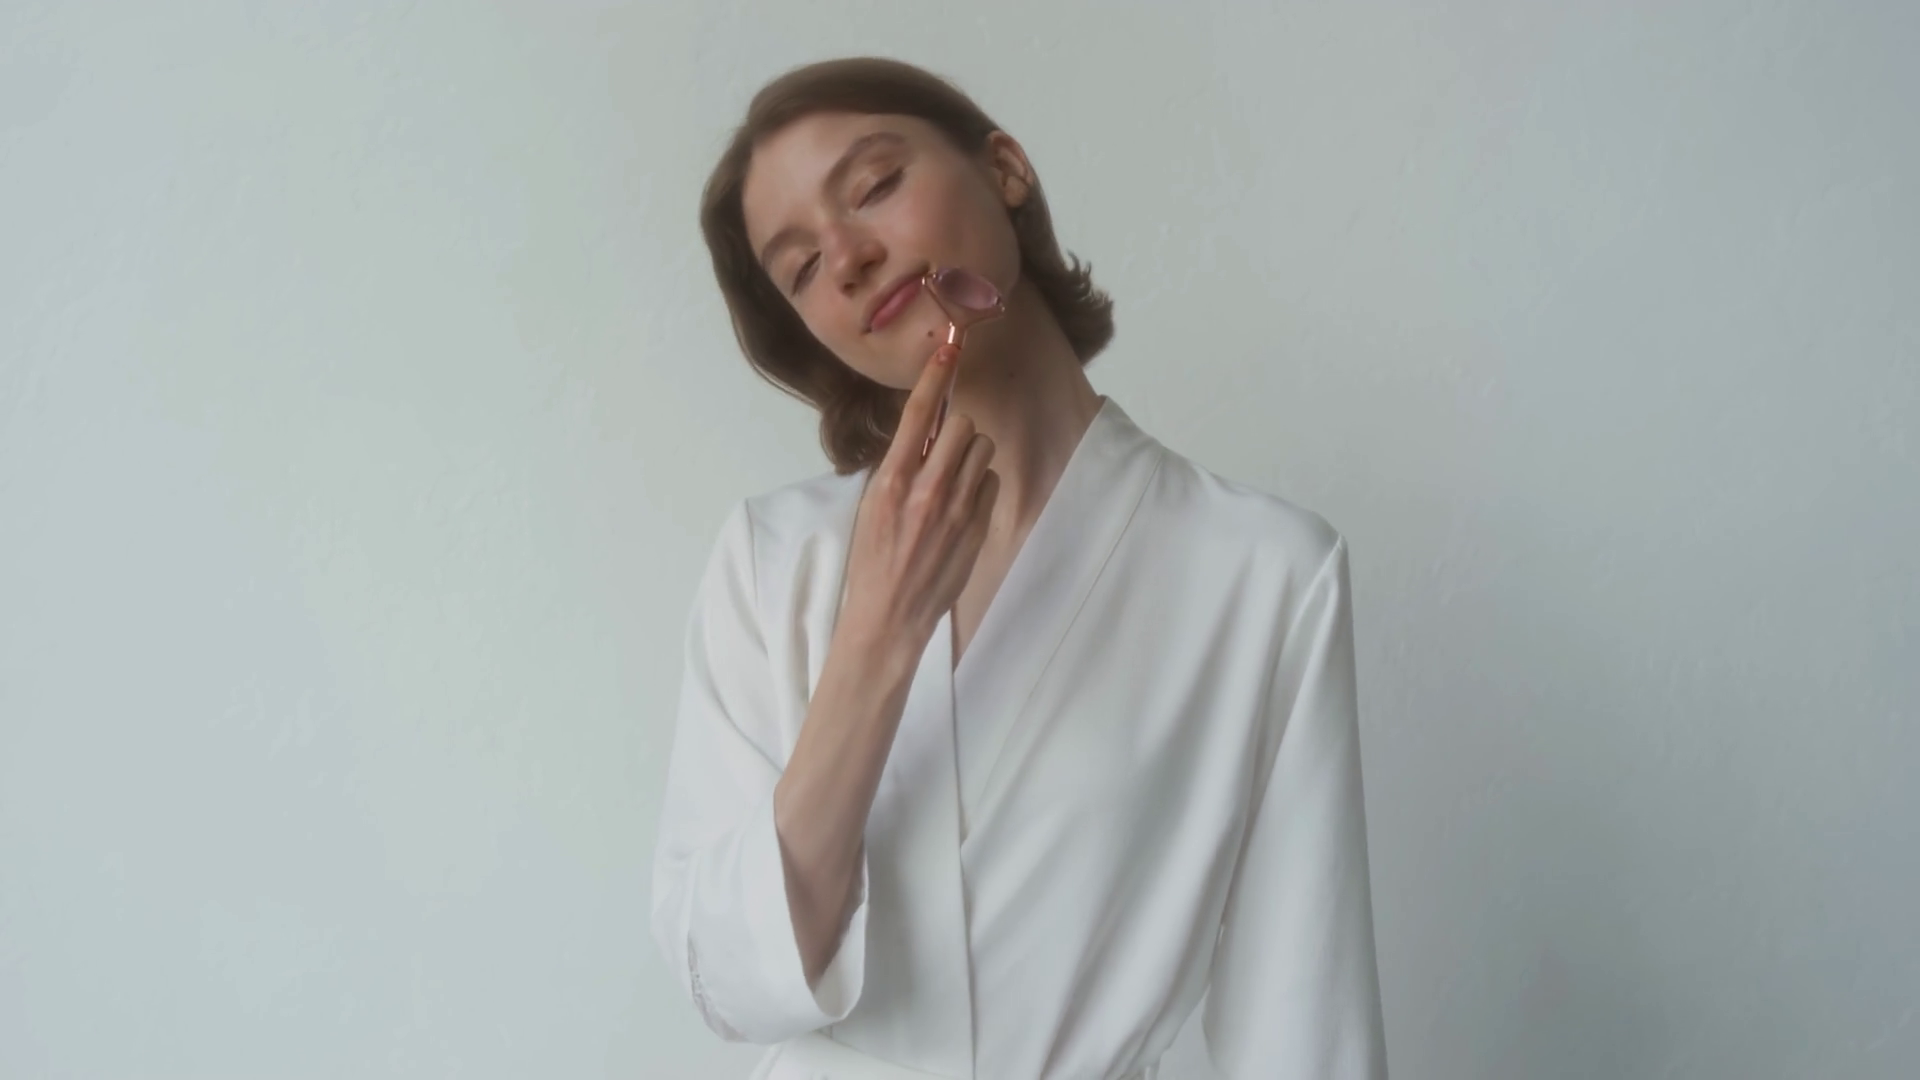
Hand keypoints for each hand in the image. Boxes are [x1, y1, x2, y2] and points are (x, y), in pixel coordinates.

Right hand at [839, 344, 999, 650]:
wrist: (890, 615)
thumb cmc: (873, 561)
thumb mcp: (872, 506)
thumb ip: (898, 468)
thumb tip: (921, 435)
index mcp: (892, 480)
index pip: (918, 415)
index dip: (934, 378)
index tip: (947, 352)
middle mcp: (928, 489)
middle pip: (963, 426)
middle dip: (957, 431)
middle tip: (945, 449)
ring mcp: (958, 509)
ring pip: (983, 451)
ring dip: (971, 456)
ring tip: (953, 479)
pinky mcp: (977, 527)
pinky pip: (991, 482)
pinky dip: (980, 486)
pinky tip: (963, 506)